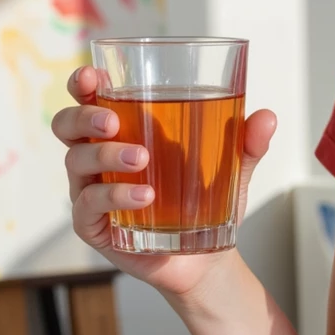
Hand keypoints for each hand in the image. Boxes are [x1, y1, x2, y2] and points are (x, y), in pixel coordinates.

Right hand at [51, 65, 277, 300]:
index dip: (81, 84)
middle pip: (67, 126)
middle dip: (84, 117)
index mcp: (123, 131)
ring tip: (143, 160)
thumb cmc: (208, 201)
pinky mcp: (94, 225)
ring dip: (106, 155)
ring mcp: (91, 191)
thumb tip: (267, 117)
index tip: (91, 76)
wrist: (207, 257)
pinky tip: (144, 196)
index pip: (88, 99)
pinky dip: (115, 195)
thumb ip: (247, 143)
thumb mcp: (232, 168)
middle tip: (113, 123)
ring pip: (77, 162)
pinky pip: (89, 205)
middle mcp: (98, 158)